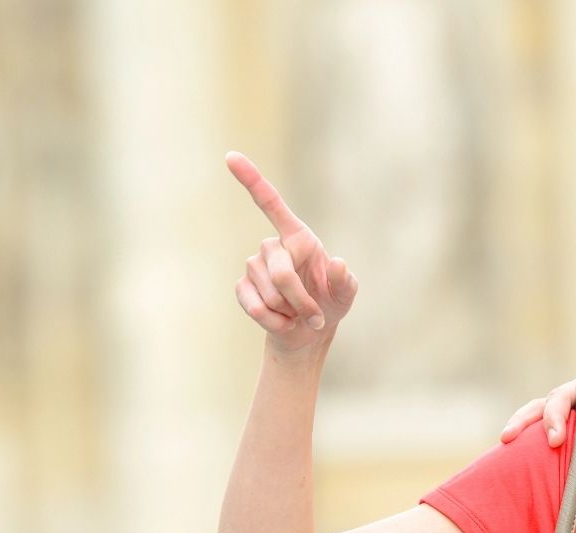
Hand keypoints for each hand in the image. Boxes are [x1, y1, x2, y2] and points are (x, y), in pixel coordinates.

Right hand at [226, 151, 358, 352]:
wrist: (308, 332)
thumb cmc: (330, 303)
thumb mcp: (345, 295)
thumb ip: (345, 281)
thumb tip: (338, 263)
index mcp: (297, 237)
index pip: (270, 204)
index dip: (251, 180)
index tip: (230, 156)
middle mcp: (272, 246)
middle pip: (282, 274)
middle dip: (302, 301)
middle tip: (316, 317)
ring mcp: (254, 266)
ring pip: (270, 294)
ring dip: (290, 312)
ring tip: (298, 314)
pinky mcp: (242, 287)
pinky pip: (255, 306)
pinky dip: (274, 321)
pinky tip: (283, 321)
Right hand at [500, 359, 575, 446]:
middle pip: (561, 394)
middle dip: (554, 416)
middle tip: (553, 441)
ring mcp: (575, 400)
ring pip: (543, 404)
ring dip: (526, 420)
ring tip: (508, 438)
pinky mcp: (569, 417)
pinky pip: (542, 418)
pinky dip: (526, 428)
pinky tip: (508, 443)